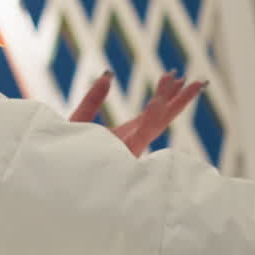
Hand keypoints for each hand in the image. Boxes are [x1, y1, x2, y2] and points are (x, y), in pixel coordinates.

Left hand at [69, 70, 206, 155]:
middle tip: (199, 81)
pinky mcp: (123, 155)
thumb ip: (94, 98)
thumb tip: (108, 74)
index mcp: (125, 136)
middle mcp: (132, 144)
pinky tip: (158, 101)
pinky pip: (141, 134)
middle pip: (162, 119)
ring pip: (157, 124)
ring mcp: (130, 151)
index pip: (152, 113)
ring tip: (188, 84)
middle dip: (179, 100)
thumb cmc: (66, 155)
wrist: (55, 179)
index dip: (164, 94)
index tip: (174, 74)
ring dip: (172, 103)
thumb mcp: (80, 119)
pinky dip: (151, 117)